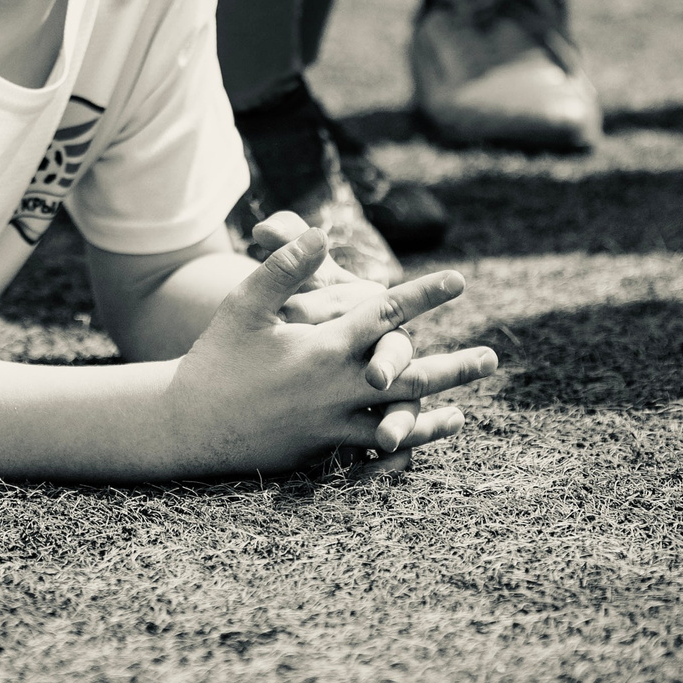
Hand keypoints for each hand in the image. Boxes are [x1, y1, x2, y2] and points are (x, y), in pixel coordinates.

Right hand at [164, 215, 495, 476]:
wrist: (189, 424)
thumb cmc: (215, 356)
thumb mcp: (245, 305)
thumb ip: (284, 267)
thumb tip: (322, 231)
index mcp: (323, 347)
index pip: (386, 314)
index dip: (425, 295)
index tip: (459, 280)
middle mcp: (336, 388)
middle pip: (410, 375)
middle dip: (454, 366)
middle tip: (493, 359)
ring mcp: (331, 425)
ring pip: (398, 419)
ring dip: (436, 413)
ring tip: (466, 410)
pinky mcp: (321, 451)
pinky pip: (372, 449)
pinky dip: (402, 444)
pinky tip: (417, 442)